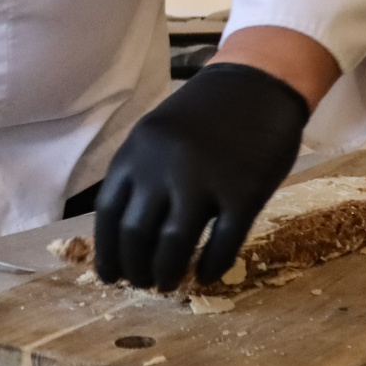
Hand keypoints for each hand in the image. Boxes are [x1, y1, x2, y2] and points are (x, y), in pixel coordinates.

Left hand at [94, 63, 309, 290]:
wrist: (258, 81)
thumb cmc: (206, 112)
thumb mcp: (157, 134)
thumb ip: (141, 174)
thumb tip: (127, 233)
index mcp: (136, 152)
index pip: (108, 215)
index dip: (107, 252)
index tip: (110, 275)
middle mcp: (163, 166)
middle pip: (137, 235)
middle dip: (136, 269)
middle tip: (143, 284)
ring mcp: (204, 179)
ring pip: (175, 245)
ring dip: (167, 273)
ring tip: (169, 284)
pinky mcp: (243, 191)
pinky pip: (222, 244)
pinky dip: (211, 267)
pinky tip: (208, 275)